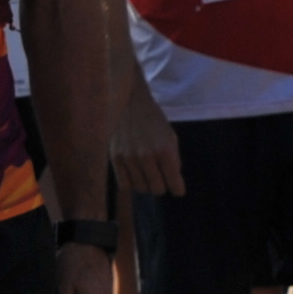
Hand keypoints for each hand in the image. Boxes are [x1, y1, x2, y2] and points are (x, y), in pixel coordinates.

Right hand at [112, 82, 184, 200]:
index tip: (177, 189)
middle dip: (163, 186)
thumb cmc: (154, 121)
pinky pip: (125, 185)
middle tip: (162, 177)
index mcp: (164, 150)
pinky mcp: (114, 158)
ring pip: (141, 189)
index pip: (174, 183)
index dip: (178, 189)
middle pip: (157, 189)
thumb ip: (174, 161)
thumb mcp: (171, 138)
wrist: (130, 104)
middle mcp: (146, 156)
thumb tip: (174, 183)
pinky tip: (136, 174)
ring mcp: (128, 158)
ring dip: (147, 184)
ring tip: (148, 173)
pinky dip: (133, 184)